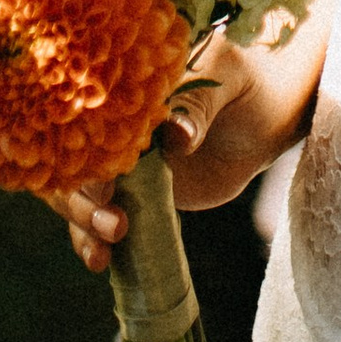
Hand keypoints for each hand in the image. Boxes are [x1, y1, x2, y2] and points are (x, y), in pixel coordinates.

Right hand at [44, 2, 326, 274]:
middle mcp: (113, 130)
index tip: (103, 185)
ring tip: (101, 256)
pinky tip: (101, 261)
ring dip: (82, 228)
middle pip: (73, 168)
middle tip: (114, 225)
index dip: (86, 156)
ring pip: (79, 198)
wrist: (267, 112)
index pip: (87, 123)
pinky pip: (105, 219)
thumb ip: (200, 106)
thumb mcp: (227, 80)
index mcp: (125, 92)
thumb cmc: (244, 80)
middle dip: (82, 202)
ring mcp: (123, 166)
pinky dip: (96, 241)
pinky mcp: (138, 196)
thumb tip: (178, 136)